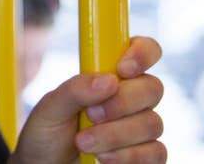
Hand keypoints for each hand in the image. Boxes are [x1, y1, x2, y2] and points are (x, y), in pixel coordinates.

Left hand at [12, 36, 165, 163]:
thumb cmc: (46, 134)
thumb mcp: (49, 109)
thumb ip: (74, 91)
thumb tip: (108, 80)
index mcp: (110, 75)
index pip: (144, 50)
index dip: (142, 53)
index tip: (122, 68)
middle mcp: (131, 98)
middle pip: (152, 88)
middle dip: (122, 102)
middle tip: (91, 115)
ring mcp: (141, 127)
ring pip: (152, 123)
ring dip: (116, 134)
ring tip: (84, 143)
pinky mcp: (146, 156)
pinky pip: (156, 152)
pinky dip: (128, 156)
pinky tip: (103, 159)